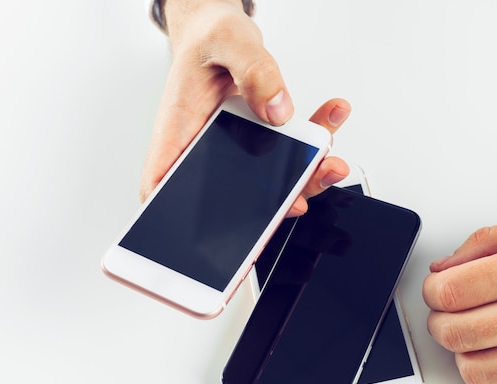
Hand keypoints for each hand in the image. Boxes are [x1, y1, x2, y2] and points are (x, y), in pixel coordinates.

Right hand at [140, 0, 350, 211]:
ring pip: (270, 179)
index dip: (185, 222)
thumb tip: (277, 108)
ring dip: (304, 173)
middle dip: (273, 202)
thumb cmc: (209, 37)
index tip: (218, 239)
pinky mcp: (261, 141)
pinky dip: (315, 139)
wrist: (220, 30)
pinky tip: (332, 116)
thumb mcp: (227, 41)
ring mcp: (237, 148)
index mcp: (179, 131)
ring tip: (328, 153)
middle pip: (232, 194)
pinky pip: (290, 151)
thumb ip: (253, 70)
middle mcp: (207, 147)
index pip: (164, 187)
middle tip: (301, 195)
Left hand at [423, 212, 496, 383]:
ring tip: (475, 339)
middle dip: (439, 324)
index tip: (436, 292)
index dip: (432, 293)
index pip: (452, 293)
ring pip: (477, 372)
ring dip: (463, 356)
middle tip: (448, 315)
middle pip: (457, 334)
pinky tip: (496, 370)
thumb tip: (441, 270)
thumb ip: (483, 243)